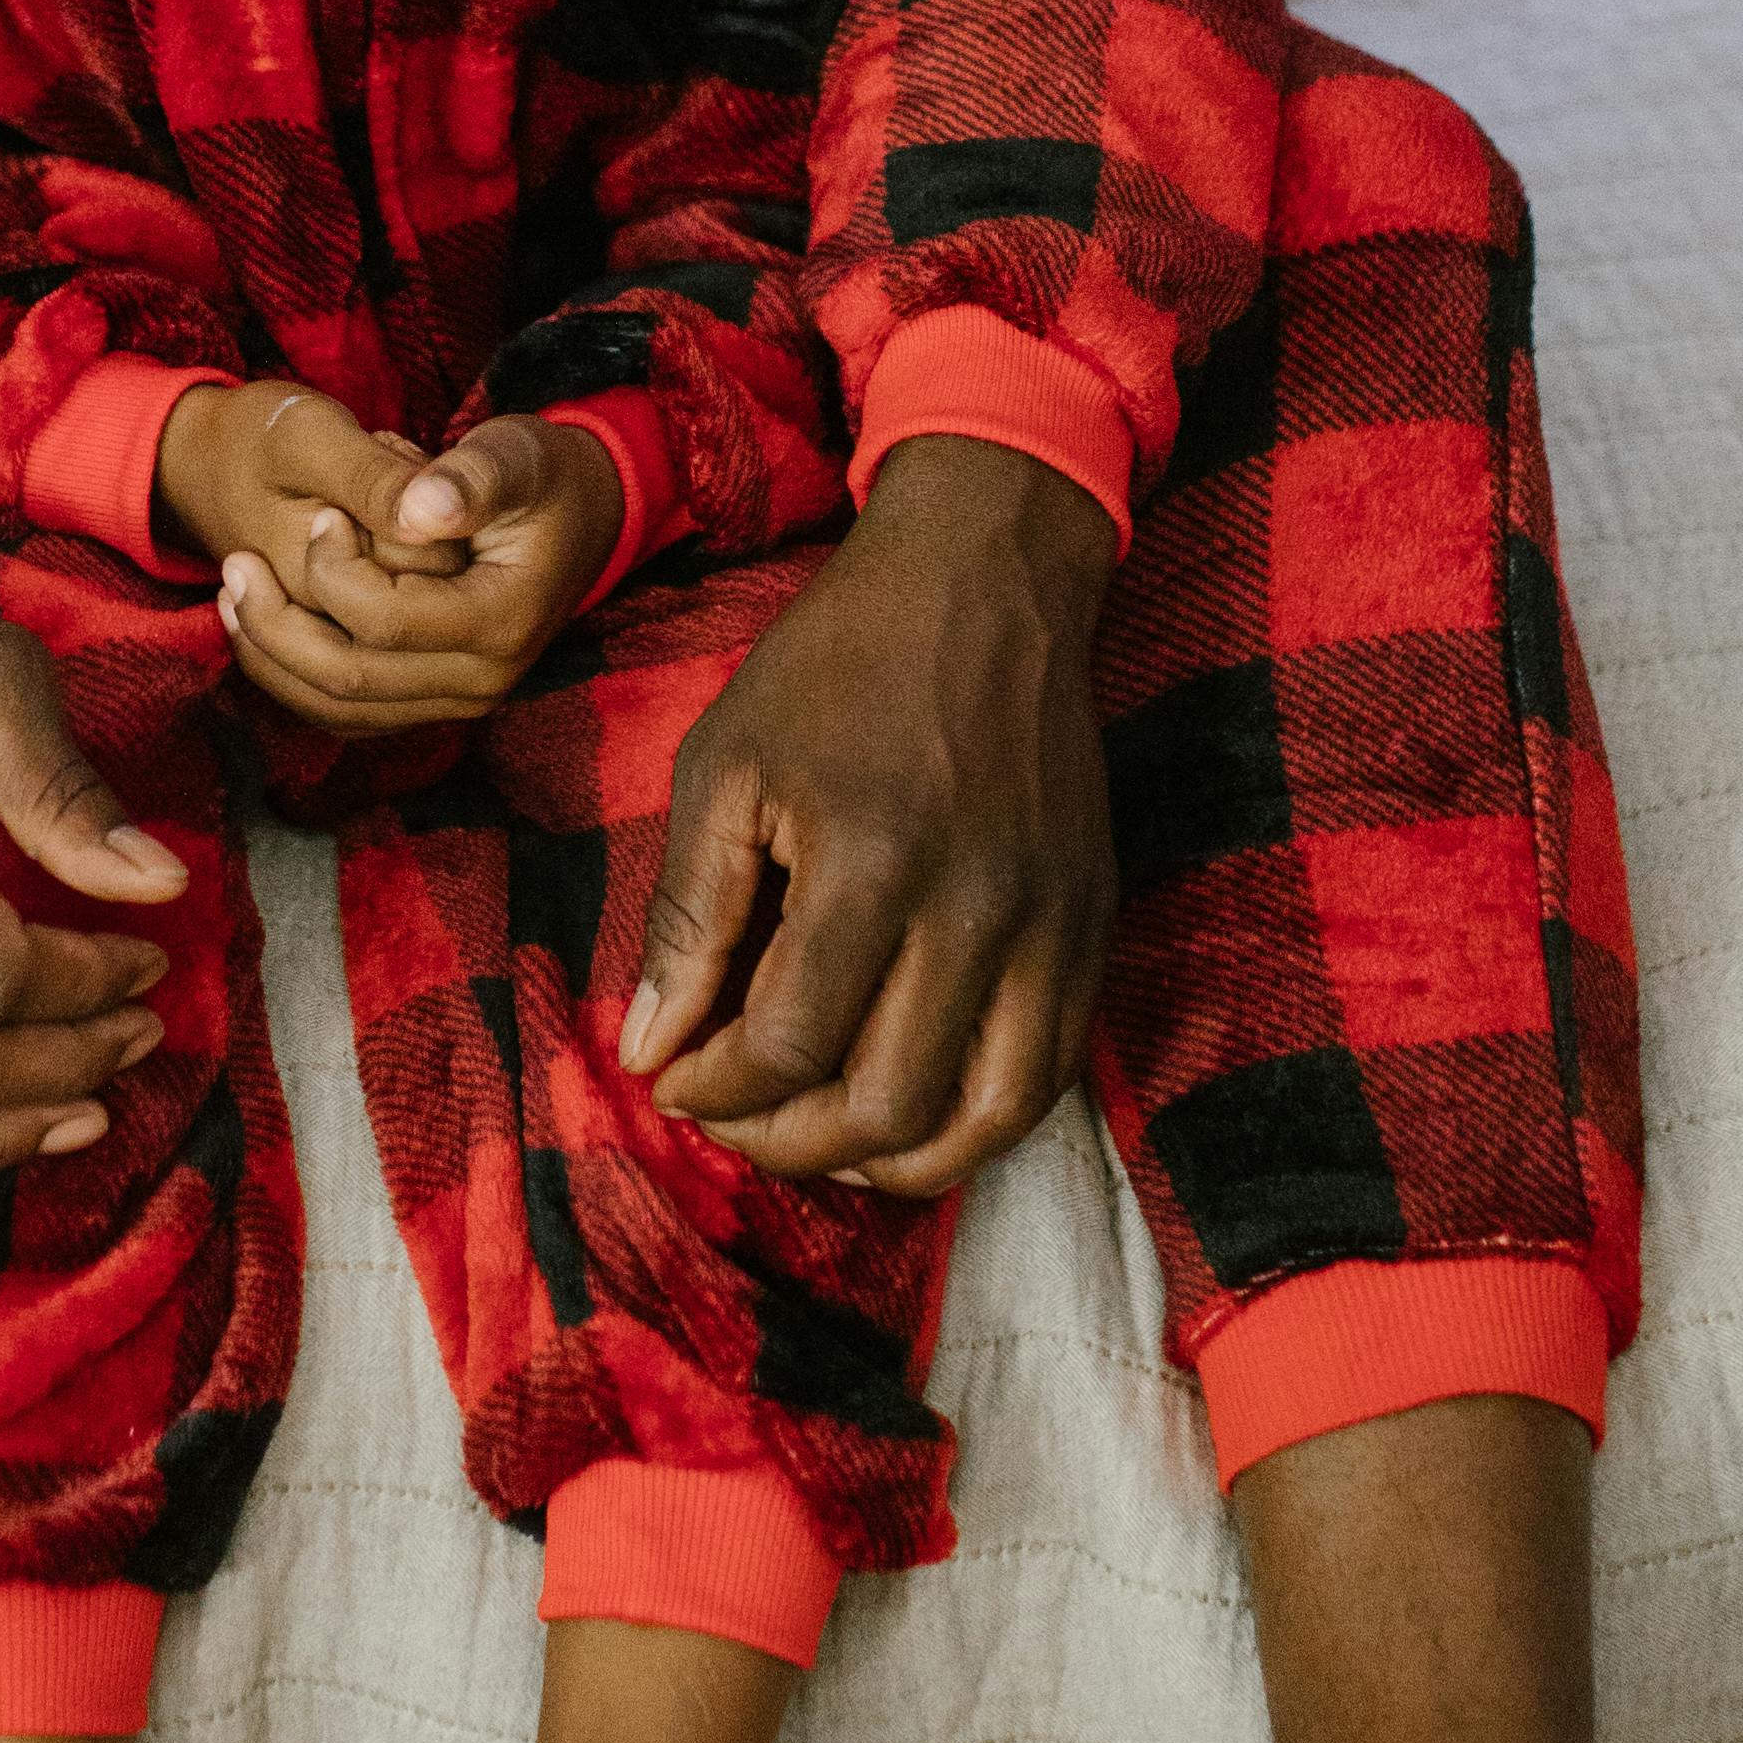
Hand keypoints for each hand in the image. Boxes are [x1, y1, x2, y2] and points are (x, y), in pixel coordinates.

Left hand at [158, 384, 622, 731]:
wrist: (577, 515)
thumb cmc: (539, 476)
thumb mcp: (514, 455)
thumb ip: (468, 477)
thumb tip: (415, 510)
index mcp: (501, 622)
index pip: (386, 621)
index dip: (334, 570)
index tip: (322, 514)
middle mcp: (482, 681)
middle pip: (349, 679)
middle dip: (276, 624)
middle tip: (234, 563)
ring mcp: (455, 700)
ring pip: (336, 708)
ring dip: (271, 657)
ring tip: (231, 592)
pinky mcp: (429, 700)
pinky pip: (344, 711)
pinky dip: (291, 675)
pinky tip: (258, 623)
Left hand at [619, 435, 1117, 1194]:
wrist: (986, 579)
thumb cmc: (838, 665)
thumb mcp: (727, 766)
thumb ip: (689, 916)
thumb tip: (649, 1049)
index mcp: (872, 861)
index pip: (790, 1044)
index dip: (718, 1091)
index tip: (676, 1079)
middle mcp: (979, 908)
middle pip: (889, 1106)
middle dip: (790, 1143)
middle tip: (738, 1121)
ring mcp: (1053, 923)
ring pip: (990, 1119)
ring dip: (896, 1162)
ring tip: (824, 1144)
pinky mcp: (1092, 924)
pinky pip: (1052, 1073)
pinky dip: (979, 1122)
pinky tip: (910, 1110)